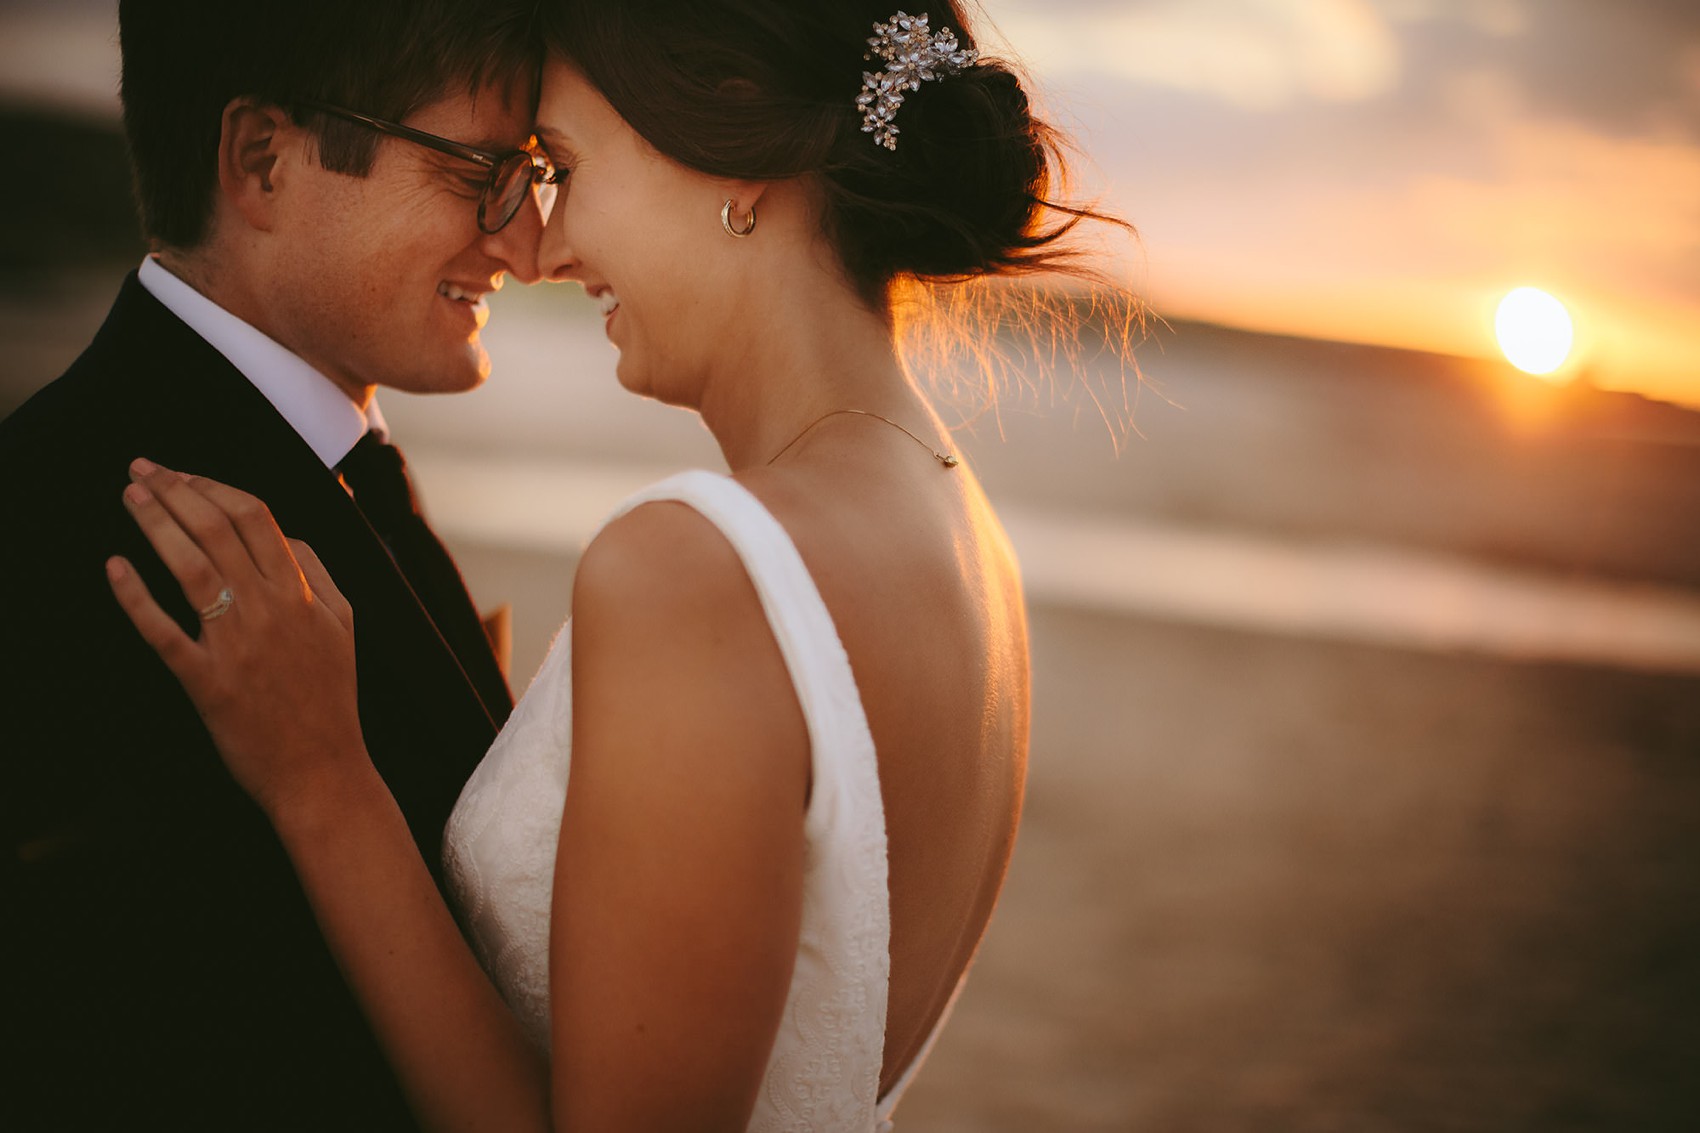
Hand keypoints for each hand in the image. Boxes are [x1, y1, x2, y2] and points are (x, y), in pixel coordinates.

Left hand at [106, 458, 366, 818]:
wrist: (323, 770)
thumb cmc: (331, 701)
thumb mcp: (343, 627)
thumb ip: (319, 575)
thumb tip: (286, 538)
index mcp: (303, 593)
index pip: (256, 517)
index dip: (213, 486)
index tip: (182, 474)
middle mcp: (270, 609)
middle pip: (217, 529)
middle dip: (174, 490)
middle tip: (141, 469)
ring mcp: (236, 644)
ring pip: (190, 565)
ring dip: (155, 523)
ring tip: (129, 497)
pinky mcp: (206, 680)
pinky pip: (163, 629)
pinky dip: (135, 595)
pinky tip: (115, 568)